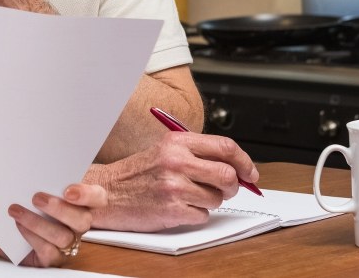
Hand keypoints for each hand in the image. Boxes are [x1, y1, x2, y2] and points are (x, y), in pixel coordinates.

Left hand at [5, 184, 106, 266]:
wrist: (8, 230)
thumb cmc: (28, 202)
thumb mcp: (37, 187)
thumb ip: (44, 179)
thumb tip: (33, 168)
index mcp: (81, 203)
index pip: (98, 198)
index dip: (88, 195)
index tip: (68, 191)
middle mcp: (78, 224)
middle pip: (83, 220)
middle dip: (59, 209)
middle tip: (36, 197)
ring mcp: (68, 243)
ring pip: (63, 237)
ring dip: (37, 223)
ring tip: (16, 211)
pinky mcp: (53, 258)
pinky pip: (49, 252)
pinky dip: (32, 237)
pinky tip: (19, 225)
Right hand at [88, 132, 259, 230]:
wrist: (108, 192)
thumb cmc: (138, 173)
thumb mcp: (166, 151)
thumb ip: (198, 154)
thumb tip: (237, 168)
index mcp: (177, 142)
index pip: (225, 147)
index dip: (244, 161)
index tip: (250, 173)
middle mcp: (177, 161)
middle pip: (227, 175)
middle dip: (233, 186)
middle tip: (226, 189)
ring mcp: (174, 186)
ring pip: (217, 198)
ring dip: (210, 202)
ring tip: (190, 197)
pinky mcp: (172, 209)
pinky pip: (202, 216)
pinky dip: (196, 214)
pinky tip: (179, 207)